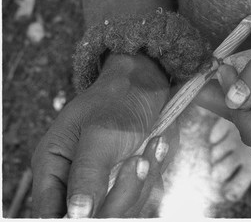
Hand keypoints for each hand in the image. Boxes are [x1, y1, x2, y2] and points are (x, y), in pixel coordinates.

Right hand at [32, 54, 177, 217]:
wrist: (145, 82)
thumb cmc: (117, 100)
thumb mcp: (100, 134)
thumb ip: (87, 174)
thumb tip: (76, 215)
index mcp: (53, 165)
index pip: (51, 212)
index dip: (75, 217)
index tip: (101, 211)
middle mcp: (75, 178)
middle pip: (93, 216)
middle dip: (123, 193)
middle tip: (140, 161)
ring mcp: (104, 181)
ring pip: (124, 209)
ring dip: (144, 179)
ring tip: (156, 142)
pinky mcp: (128, 181)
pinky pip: (143, 195)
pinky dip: (155, 173)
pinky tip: (160, 145)